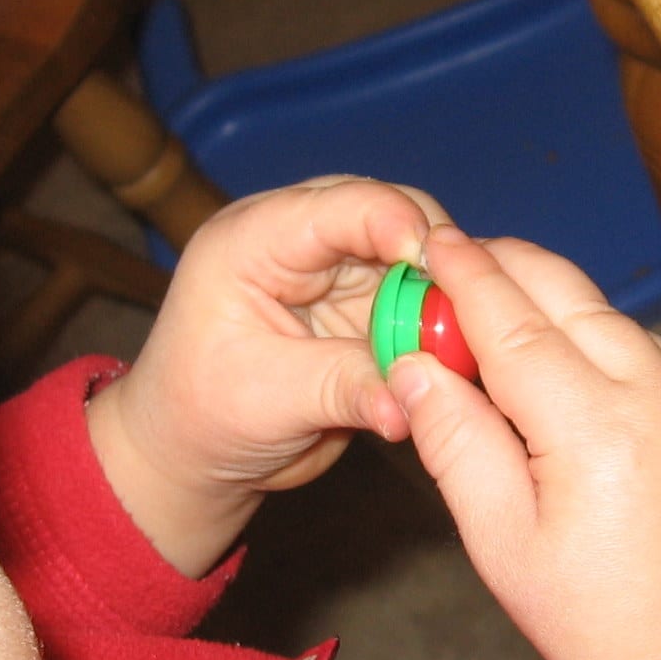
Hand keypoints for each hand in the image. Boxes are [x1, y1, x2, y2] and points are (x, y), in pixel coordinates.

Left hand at [87, 177, 446, 575]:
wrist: (190, 453)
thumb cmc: (201, 417)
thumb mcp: (265, 401)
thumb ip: (343, 389)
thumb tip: (413, 402)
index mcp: (256, 239)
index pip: (339, 206)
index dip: (396, 224)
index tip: (440, 263)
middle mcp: (302, 240)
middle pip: (391, 215)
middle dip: (436, 259)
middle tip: (470, 311)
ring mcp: (338, 271)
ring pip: (417, 259)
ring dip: (447, 296)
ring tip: (469, 339)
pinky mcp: (365, 306)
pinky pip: (420, 303)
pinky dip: (442, 325)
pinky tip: (462, 352)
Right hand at [388, 226, 660, 659]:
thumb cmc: (588, 618)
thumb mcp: (499, 537)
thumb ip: (455, 439)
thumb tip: (412, 363)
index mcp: (594, 428)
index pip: (512, 323)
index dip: (467, 276)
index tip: (435, 242)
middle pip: (572, 299)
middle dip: (513, 266)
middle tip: (466, 251)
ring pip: (623, 322)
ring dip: (568, 310)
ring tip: (517, 318)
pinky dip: (627, 345)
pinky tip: (595, 366)